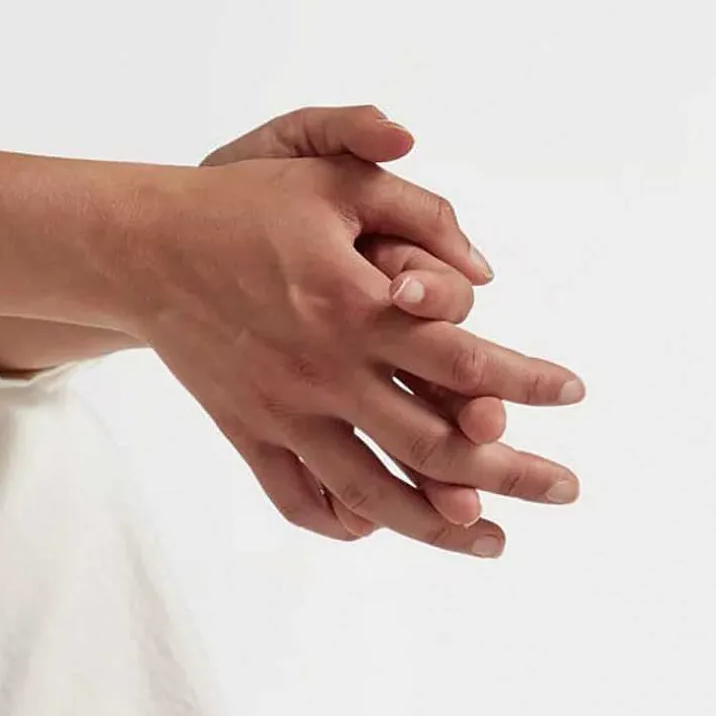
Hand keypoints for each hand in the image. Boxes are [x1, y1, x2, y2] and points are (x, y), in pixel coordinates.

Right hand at [109, 142, 582, 554]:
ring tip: (491, 541)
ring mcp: (285, 413)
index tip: (574, 394)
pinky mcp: (249, 434)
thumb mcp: (333, 175)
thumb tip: (484, 274)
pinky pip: (298, 498)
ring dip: (438, 524)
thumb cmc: (245, 203)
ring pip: (372, 492)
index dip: (527, 378)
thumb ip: (419, 211)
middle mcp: (326, 371)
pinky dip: (343, 523)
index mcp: (356, 303)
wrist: (141, 249)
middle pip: (435, 442)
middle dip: (511, 472)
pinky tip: (382, 530)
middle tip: (566, 490)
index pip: (464, 354)